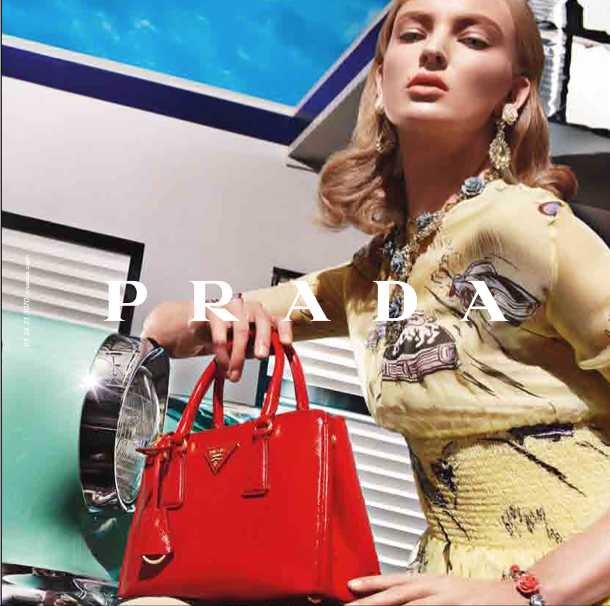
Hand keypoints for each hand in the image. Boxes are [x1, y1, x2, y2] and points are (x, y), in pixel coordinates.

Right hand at [188, 297, 292, 380]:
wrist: (195, 326)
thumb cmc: (224, 334)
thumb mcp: (246, 345)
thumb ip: (260, 348)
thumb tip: (275, 353)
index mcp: (260, 315)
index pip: (278, 319)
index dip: (284, 330)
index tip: (286, 343)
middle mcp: (248, 308)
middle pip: (262, 320)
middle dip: (262, 340)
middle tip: (260, 356)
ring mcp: (231, 307)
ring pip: (241, 329)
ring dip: (238, 356)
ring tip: (234, 373)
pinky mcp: (213, 312)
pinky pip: (220, 335)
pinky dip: (222, 354)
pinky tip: (223, 365)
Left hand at [345, 572, 527, 604]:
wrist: (514, 597)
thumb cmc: (476, 599)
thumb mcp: (446, 592)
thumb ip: (423, 596)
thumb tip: (396, 599)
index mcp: (431, 580)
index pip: (396, 580)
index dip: (373, 582)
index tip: (349, 585)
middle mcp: (437, 586)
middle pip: (399, 591)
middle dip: (372, 599)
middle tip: (350, 605)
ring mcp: (448, 598)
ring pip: (412, 604)